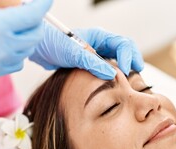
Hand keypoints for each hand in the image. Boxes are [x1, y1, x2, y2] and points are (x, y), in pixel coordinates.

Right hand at [0, 0, 51, 78]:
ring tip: (17, 26)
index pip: (32, 15)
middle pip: (35, 35)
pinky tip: (8, 42)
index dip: (43, 5)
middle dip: (35, 21)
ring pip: (27, 50)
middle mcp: (1, 48)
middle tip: (27, 11)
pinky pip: (17, 63)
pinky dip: (18, 51)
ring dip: (27, 36)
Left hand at [29, 24, 143, 79]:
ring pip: (118, 60)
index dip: (127, 57)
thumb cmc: (53, 44)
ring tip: (130, 81)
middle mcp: (100, 44)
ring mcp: (96, 54)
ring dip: (125, 68)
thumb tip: (112, 74)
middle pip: (125, 50)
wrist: (38, 48)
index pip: (122, 44)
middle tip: (137, 73)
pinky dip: (114, 75)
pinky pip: (108, 69)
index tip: (125, 71)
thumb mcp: (73, 54)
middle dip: (133, 60)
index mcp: (99, 36)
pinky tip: (115, 84)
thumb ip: (92, 63)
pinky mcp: (91, 64)